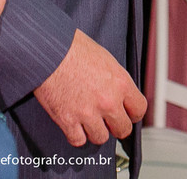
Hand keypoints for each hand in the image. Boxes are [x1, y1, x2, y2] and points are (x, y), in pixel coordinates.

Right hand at [33, 29, 145, 146]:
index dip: (132, 113)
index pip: (139, 110)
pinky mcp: (68, 120)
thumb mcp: (104, 57)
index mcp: (120, 82)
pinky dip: (76, 134)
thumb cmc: (72, 47)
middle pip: (123, 129)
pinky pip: (78, 140)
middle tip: (106, 119)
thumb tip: (118, 91)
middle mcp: (108, 101)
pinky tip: (73, 124)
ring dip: (94, 130)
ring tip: (87, 119)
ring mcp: (88, 113)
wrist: (47, 49)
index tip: (127, 114)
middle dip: (115, 125)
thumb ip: (114, 79)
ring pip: (101, 138)